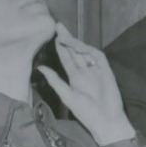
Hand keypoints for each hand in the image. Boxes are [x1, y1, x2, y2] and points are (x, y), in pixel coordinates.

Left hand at [38, 28, 136, 146]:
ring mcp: (96, 70)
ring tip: (63, 35)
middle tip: (58, 25)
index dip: (60, 47)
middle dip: (67, 39)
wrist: (105, 121)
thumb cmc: (86, 112)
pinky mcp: (106, 70)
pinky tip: (77, 47)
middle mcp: (85, 71)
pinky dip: (88, 50)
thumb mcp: (66, 95)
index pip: (66, 58)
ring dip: (75, 43)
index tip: (52, 34)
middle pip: (75, 51)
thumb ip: (55, 80)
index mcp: (75, 77)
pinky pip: (97, 56)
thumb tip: (39, 68)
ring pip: (85, 52)